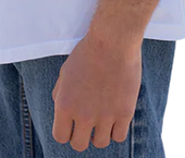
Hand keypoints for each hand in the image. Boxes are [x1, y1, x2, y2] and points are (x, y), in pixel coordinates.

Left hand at [51, 31, 141, 150]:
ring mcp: (104, 116)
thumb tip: (62, 115)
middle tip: (88, 123)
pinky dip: (117, 130)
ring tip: (103, 117)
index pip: (60, 137)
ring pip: (100, 143)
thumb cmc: (87, 52)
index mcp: (64, 105)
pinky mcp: (124, 113)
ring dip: (100, 133)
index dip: (66, 131)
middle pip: (79, 145)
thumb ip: (60, 95)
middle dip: (82, 135)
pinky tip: (116, 116)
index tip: (72, 124)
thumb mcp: (65, 72)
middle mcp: (83, 115)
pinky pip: (119, 137)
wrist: (112, 40)